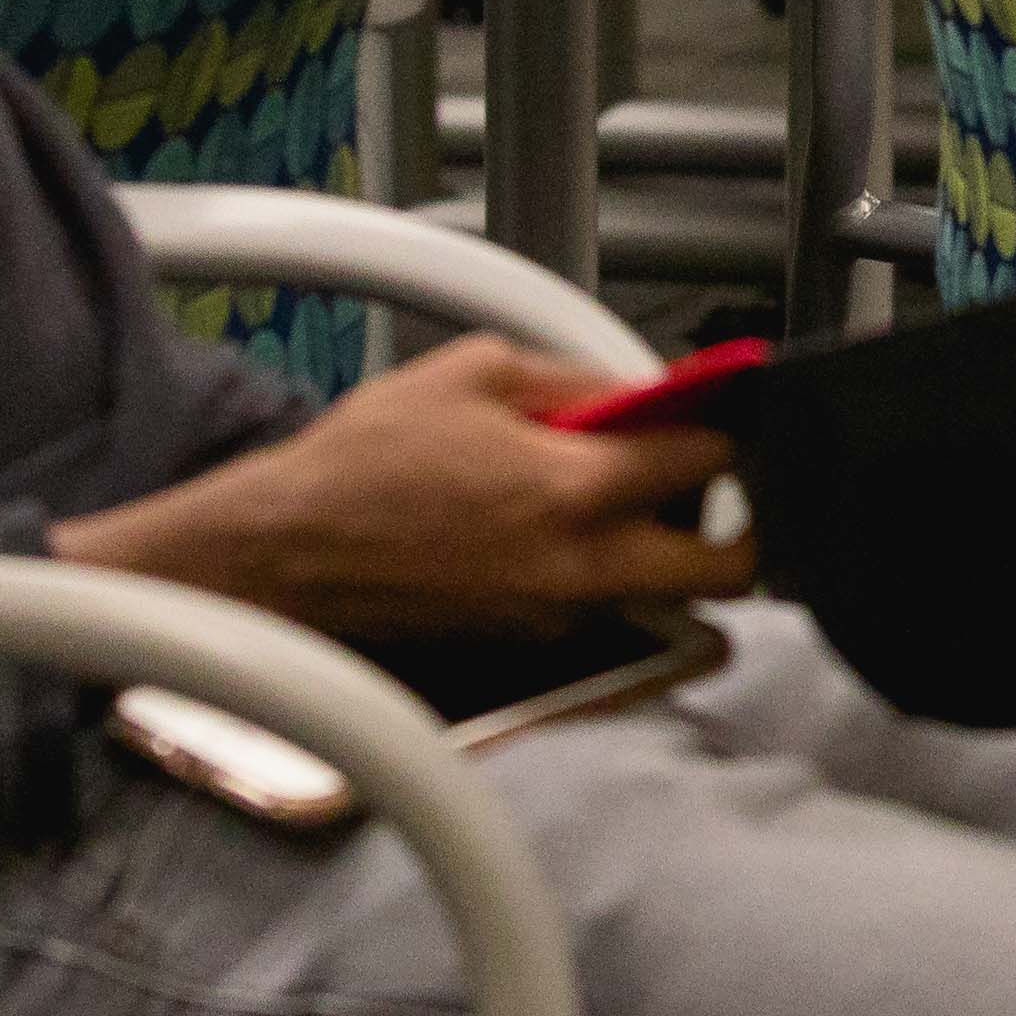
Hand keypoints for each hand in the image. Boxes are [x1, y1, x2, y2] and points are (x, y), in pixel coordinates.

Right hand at [55, 336, 752, 643]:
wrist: (275, 556)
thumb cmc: (360, 462)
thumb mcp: (477, 372)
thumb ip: (580, 378)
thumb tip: (646, 388)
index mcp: (579, 491)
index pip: (713, 461)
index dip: (727, 426)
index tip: (723, 410)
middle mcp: (583, 568)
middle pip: (731, 570)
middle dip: (741, 524)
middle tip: (707, 483)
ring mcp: (558, 615)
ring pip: (664, 591)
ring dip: (664, 546)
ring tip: (615, 497)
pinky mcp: (526, 643)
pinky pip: (601, 605)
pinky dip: (602, 569)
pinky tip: (554, 528)